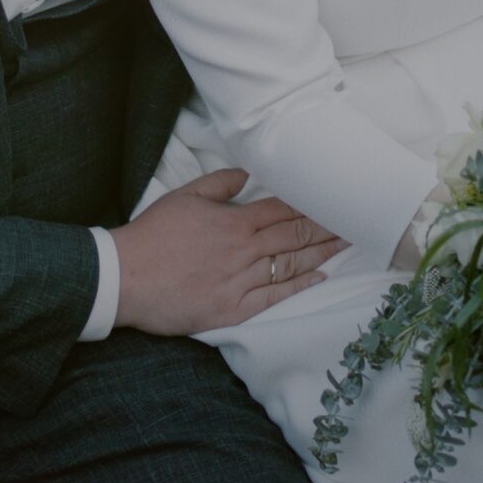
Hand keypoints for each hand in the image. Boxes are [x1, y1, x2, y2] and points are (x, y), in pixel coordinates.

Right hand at [110, 169, 348, 334]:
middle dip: (327, 228)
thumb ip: (219, 184)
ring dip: (321, 254)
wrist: (126, 278)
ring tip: (346, 245)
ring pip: (290, 266)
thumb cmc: (152, 235)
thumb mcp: (184, 197)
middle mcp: (244, 252)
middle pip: (294, 236)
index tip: (335, 199)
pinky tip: (319, 278)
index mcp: (234, 223)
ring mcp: (241, 282)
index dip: (312, 205)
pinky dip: (299, 287)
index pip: (283, 210)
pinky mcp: (233, 309)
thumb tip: (246, 173)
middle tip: (356, 221)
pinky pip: (273, 297)